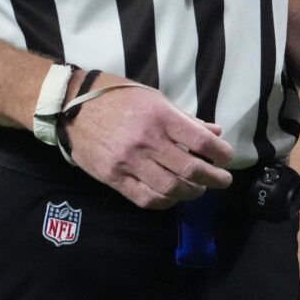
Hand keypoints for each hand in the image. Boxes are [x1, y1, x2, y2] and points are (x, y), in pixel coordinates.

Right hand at [62, 72, 234, 208]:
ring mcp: (129, 162)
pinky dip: (165, 202)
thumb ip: (186, 119)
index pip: (201, 141)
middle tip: (222, 180)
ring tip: (198, 189)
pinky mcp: (113, 178)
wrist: (72, 106)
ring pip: (170, 189)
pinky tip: (173, 196)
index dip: (221, 154)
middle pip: (190, 170)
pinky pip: (145, 199)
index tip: (227, 158)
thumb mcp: (155, 98)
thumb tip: (215, 133)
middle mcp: (147, 141)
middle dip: (213, 179)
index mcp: (160, 116)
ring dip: (191, 193)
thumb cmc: (118, 97)